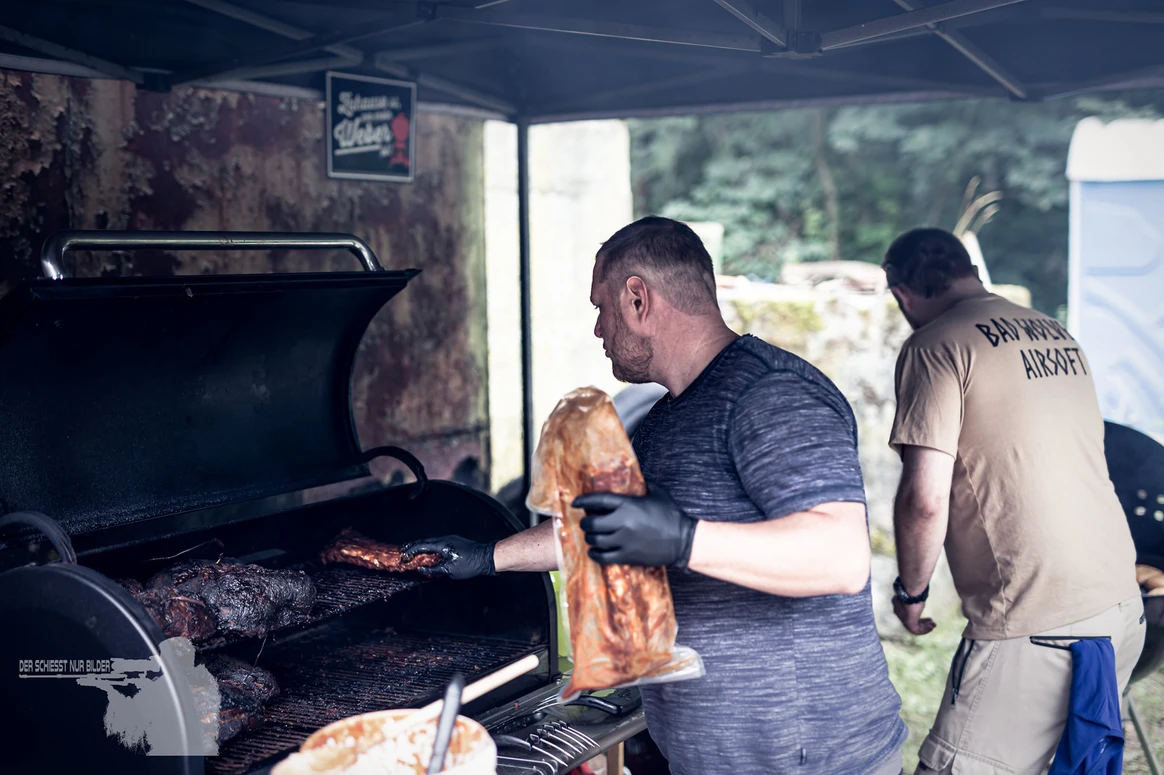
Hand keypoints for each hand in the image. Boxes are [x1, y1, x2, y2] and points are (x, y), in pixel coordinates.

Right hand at [401, 535, 495, 579]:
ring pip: (432, 541)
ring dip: (422, 546)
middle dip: (413, 546)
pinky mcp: (455, 542)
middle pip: (425, 541)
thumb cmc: (469, 564)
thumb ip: (434, 569)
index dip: (411, 551)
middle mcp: (445, 539)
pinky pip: (439, 543)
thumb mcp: (449, 570)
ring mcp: (451, 539)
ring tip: (413, 551)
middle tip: (403, 550)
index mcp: (442, 544)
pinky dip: (430, 547)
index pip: (422, 546)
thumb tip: (422, 569)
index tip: (404, 556)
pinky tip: (429, 552)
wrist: (486, 557)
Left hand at [572, 483, 697, 568]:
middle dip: (585, 522)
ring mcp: (624, 541)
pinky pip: (603, 557)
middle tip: (586, 522)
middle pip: (592, 523)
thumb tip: (637, 474)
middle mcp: (623, 522)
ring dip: (590, 538)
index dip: (583, 500)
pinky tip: (594, 552)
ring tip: (592, 536)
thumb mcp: (659, 493)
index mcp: (629, 505)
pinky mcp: (628, 556)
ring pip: (595, 540)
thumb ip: (645, 482)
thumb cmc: (671, 515)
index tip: (575, 502)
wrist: (683, 540)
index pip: (599, 500)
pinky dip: (595, 554)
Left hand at [893, 597, 935, 634]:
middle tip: (930, 620)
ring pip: (914, 625)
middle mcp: (899, 613)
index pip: (906, 611)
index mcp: (898, 605)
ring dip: (924, 625)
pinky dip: (924, 630)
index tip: (922, 611)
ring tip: (933, 624)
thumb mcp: (912, 593)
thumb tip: (917, 594)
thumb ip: (913, 596)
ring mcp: (903, 619)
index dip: (915, 612)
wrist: (910, 593)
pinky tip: (931, 627)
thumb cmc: (912, 590)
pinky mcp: (909, 624)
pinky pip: (917, 630)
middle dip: (921, 620)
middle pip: (911, 619)